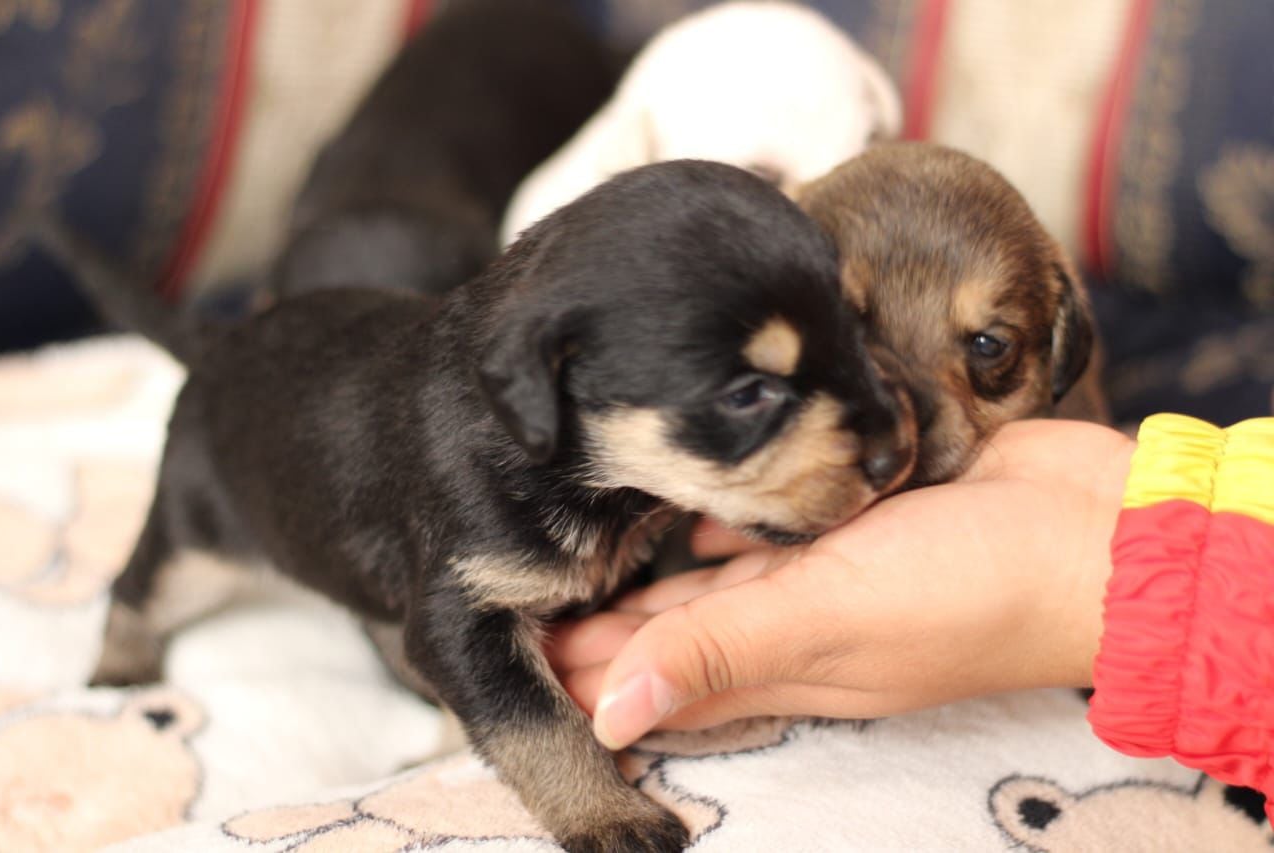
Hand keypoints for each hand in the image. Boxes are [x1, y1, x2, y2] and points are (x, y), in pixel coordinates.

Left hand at [546, 419, 1134, 749]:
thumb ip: (719, 654)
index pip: (664, 680)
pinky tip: (694, 498)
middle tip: (534, 594)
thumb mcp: (831, 622)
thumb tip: (606, 717)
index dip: (593, 675)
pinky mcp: (859, 512)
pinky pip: (778, 519)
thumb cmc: (971, 589)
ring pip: (723, 575)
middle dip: (608, 621)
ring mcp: (833, 567)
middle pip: (682, 630)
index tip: (521, 658)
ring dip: (662, 571)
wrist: (1096, 532)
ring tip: (590, 547)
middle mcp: (801, 622)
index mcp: (787, 662)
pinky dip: (732, 516)